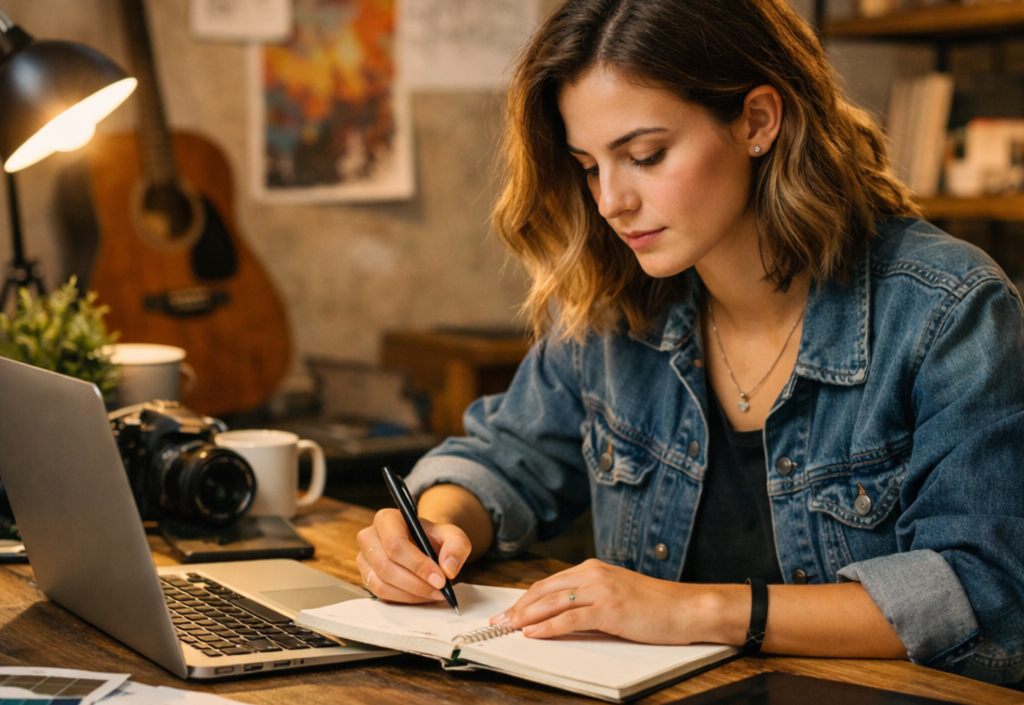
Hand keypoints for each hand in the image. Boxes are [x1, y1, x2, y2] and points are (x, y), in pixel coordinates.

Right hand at [356, 508, 471, 603]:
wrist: (423, 543)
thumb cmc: (433, 537)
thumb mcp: (452, 535)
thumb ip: (457, 546)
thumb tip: (448, 569)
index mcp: (387, 519)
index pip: (396, 544)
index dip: (418, 565)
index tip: (440, 579)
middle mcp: (369, 536)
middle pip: (386, 566)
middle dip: (416, 583)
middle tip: (440, 590)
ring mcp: (364, 558)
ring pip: (381, 583)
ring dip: (410, 594)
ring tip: (433, 594)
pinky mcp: (366, 576)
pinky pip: (380, 594)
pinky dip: (403, 599)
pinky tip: (421, 596)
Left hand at [490, 559, 747, 644]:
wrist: (687, 608)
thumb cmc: (655, 605)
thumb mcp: (616, 594)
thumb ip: (589, 598)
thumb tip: (560, 614)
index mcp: (593, 569)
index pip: (549, 583)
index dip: (525, 598)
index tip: (508, 611)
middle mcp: (593, 574)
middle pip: (544, 590)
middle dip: (518, 607)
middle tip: (498, 621)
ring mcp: (601, 590)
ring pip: (552, 602)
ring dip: (525, 616)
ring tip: (507, 627)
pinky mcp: (610, 610)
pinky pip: (570, 618)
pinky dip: (548, 627)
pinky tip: (534, 634)